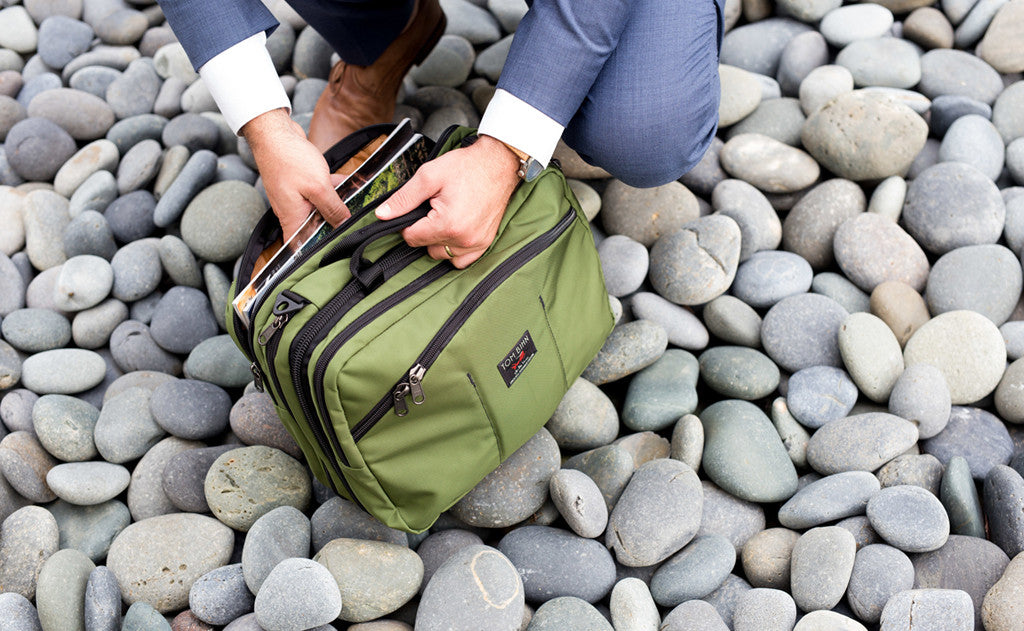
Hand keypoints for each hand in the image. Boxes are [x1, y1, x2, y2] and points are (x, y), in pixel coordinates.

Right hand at [241, 108, 348, 241]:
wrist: (274, 132)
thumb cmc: (289, 159)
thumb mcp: (318, 187)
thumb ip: (332, 208)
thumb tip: (344, 224)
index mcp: (292, 217)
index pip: (299, 246)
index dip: (313, 253)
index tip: (333, 254)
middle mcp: (292, 210)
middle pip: (314, 227)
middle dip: (332, 227)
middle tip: (354, 227)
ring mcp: (296, 196)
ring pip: (320, 207)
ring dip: (336, 204)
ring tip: (357, 204)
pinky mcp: (301, 183)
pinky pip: (319, 191)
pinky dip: (332, 189)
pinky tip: (349, 183)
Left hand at [375, 134, 521, 267]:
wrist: (498, 163)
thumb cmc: (467, 167)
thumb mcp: (429, 176)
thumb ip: (404, 198)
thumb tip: (382, 214)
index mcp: (447, 224)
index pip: (411, 238)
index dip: (408, 223)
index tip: (418, 209)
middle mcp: (463, 239)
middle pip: (426, 248)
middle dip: (424, 231)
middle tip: (434, 208)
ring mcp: (476, 244)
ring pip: (442, 255)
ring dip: (438, 241)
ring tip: (446, 218)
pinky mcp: (485, 243)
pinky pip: (461, 261)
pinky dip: (454, 251)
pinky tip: (454, 233)